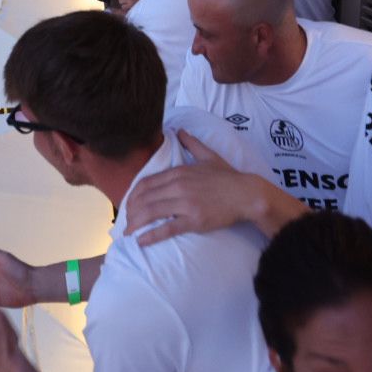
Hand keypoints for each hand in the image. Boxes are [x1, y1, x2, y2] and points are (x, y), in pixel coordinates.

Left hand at [124, 130, 260, 245]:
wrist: (246, 194)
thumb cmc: (228, 176)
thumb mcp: (209, 156)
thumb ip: (192, 143)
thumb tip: (180, 131)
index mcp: (179, 172)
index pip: (146, 183)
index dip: (133, 195)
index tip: (128, 204)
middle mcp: (178, 186)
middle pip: (144, 198)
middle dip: (130, 211)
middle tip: (125, 221)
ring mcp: (185, 203)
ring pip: (151, 212)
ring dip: (136, 223)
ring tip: (129, 232)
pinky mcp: (193, 220)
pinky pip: (167, 228)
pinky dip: (151, 235)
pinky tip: (141, 241)